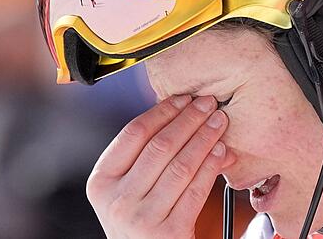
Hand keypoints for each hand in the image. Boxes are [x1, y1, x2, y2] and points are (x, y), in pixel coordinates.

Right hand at [86, 95, 233, 237]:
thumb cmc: (140, 218)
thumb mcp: (127, 189)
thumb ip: (144, 157)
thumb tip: (185, 115)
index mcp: (101, 182)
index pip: (133, 134)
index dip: (162, 111)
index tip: (184, 98)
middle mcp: (117, 200)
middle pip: (159, 146)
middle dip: (188, 119)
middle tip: (208, 103)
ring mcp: (142, 218)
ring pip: (181, 166)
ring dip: (204, 138)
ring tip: (218, 122)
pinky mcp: (169, 232)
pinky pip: (196, 190)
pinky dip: (211, 166)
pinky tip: (220, 151)